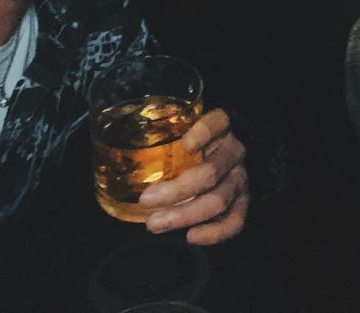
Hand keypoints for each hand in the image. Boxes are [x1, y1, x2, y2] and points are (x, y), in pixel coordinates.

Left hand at [137, 108, 248, 244]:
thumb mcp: (179, 129)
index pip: (217, 123)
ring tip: (155, 224)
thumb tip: (116, 151)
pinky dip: (214, 233)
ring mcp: (241, 178)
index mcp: (221, 126)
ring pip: (219, 200)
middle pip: (210, 172)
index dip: (204, 132)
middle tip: (145, 201)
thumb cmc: (190, 141)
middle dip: (176, 190)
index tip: (184, 144)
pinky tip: (191, 237)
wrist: (222, 153)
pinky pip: (235, 221)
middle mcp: (234, 151)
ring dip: (185, 215)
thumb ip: (162, 135)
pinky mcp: (243, 201)